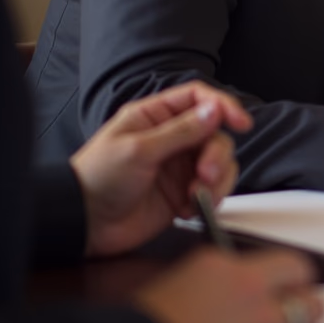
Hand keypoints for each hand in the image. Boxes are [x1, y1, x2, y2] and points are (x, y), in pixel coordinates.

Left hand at [71, 82, 252, 257]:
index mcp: (155, 116)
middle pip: (215, 133)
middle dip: (216, 154)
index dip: (223, 105)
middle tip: (205, 173)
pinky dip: (209, 198)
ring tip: (197, 195)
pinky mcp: (182, 193)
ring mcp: (178, 166)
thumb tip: (214, 110)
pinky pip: (213, 189)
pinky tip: (189, 208)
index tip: (241, 122)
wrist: (82, 224)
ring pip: (219, 162)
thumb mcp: (138, 150)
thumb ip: (180, 130)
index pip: (199, 98)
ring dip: (216, 179)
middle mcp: (171, 138)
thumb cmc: (96, 180)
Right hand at [135, 247, 323, 322]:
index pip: (280, 259)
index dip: (290, 273)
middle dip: (303, 292)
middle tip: (301, 302)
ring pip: (311, 311)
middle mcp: (250, 287)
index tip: (291, 280)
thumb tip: (236, 282)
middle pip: (302, 280)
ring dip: (310, 318)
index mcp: (224, 264)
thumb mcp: (181, 282)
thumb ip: (218, 278)